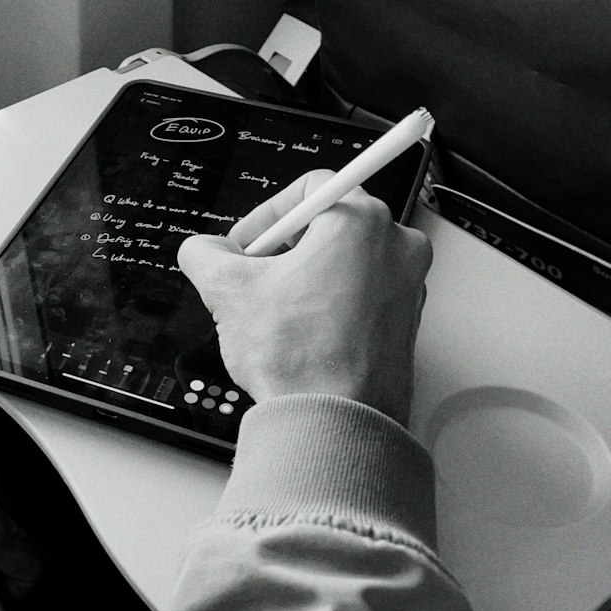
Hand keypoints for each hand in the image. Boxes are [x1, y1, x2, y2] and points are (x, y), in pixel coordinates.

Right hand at [177, 171, 431, 425]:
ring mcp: (409, 288)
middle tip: (256, 278)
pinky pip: (364, 297)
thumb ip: (205, 254)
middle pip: (330, 225)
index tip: (247, 244)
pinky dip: (332, 307)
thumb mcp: (229, 291)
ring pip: (347, 264)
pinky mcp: (407, 325)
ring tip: (276, 314)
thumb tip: (201, 250)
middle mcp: (397, 246)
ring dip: (307, 280)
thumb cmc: (302, 358)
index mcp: (361, 221)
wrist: (337, 423)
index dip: (266, 215)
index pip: (309, 187)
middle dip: (285, 250)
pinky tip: (302, 336)